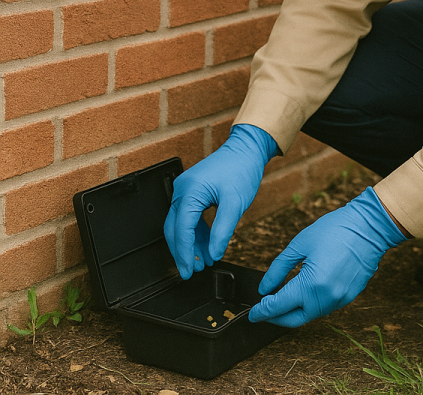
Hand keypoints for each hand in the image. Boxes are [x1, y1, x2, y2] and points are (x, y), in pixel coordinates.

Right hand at [164, 124, 277, 278]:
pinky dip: (196, 233)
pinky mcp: (192, 192)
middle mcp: (181, 190)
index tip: (189, 271)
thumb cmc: (241, 170)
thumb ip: (223, 231)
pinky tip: (205, 246)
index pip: (181, 229)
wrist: (246, 149)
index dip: (184, 253)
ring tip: (203, 262)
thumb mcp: (235, 204)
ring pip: (181, 225)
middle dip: (183, 252)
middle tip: (192, 272)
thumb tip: (214, 254)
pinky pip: (188, 217)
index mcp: (190, 191)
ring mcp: (185, 190)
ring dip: (191, 244)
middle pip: (175, 229)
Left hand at [249, 187, 405, 326]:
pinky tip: (304, 293)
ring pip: (311, 315)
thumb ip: (279, 268)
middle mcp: (326, 298)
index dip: (262, 311)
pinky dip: (311, 305)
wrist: (369, 227)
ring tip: (282, 299)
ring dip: (295, 311)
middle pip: (294, 320)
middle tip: (264, 310)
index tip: (252, 313)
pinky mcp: (349, 296)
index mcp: (311, 285)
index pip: (279, 306)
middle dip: (276, 318)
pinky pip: (325, 308)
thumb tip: (265, 287)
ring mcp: (340, 300)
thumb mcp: (300, 244)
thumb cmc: (336, 229)